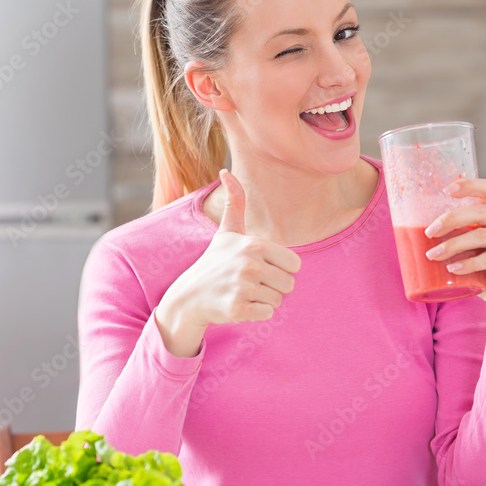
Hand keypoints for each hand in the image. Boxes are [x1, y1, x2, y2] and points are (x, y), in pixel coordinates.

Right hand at [172, 169, 301, 327]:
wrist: (189, 296)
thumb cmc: (214, 262)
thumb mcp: (226, 232)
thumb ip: (235, 203)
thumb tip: (225, 171)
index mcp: (255, 245)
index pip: (295, 264)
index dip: (281, 269)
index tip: (261, 268)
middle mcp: (250, 264)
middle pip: (289, 284)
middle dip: (273, 287)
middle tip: (250, 283)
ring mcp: (243, 287)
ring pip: (278, 301)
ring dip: (263, 301)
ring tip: (243, 293)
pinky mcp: (238, 308)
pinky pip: (267, 314)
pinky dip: (255, 313)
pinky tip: (239, 305)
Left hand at [424, 178, 485, 344]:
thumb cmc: (484, 274)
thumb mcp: (468, 252)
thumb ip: (455, 239)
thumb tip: (414, 234)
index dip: (468, 185)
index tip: (445, 190)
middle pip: (480, 211)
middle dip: (450, 219)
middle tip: (429, 233)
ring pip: (483, 235)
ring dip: (454, 245)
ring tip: (433, 255)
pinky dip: (470, 263)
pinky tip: (454, 269)